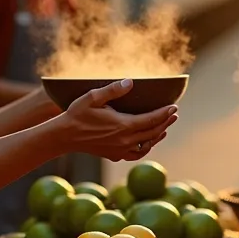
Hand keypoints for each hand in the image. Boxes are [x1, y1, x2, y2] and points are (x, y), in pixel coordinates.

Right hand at [57, 80, 177, 161]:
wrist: (64, 136)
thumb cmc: (77, 114)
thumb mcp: (93, 97)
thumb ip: (113, 90)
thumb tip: (130, 82)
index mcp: (123, 125)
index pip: (151, 120)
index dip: (164, 113)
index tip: (174, 107)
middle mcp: (125, 140)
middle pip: (152, 132)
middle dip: (165, 122)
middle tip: (174, 114)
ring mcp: (120, 150)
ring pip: (147, 145)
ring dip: (158, 135)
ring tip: (165, 127)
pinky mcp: (114, 155)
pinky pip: (136, 154)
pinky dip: (145, 148)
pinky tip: (148, 142)